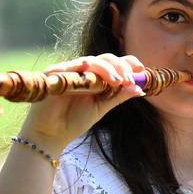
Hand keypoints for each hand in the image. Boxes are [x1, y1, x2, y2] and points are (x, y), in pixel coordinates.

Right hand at [18, 53, 146, 146]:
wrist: (50, 135)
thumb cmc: (73, 121)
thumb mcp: (101, 108)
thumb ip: (118, 96)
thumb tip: (140, 89)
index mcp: (93, 77)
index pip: (112, 63)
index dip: (127, 63)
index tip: (142, 69)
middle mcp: (81, 70)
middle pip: (104, 58)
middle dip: (120, 66)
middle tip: (130, 78)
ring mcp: (68, 70)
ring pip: (91, 61)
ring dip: (107, 69)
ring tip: (119, 81)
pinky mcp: (54, 73)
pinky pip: (73, 68)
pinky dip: (86, 70)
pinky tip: (95, 76)